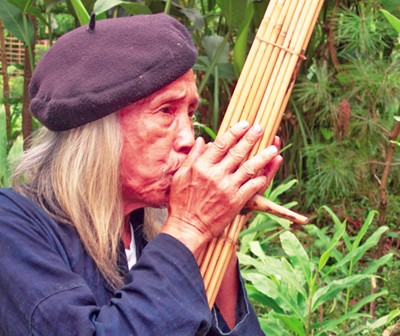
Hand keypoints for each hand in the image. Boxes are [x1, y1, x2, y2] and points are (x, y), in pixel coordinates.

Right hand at [161, 121, 281, 254]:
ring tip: (273, 149)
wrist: (187, 227)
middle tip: (261, 128)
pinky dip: (261, 179)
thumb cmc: (181, 202)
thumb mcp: (180, 176)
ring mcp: (227, 189)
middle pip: (238, 152)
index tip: (244, 124)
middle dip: (251, 138)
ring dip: (263, 157)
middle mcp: (216, 175)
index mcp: (202, 167)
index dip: (235, 132)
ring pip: (250, 168)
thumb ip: (192, 156)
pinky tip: (267, 172)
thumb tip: (203, 140)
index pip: (222, 144)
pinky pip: (252, 187)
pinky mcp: (235, 202)